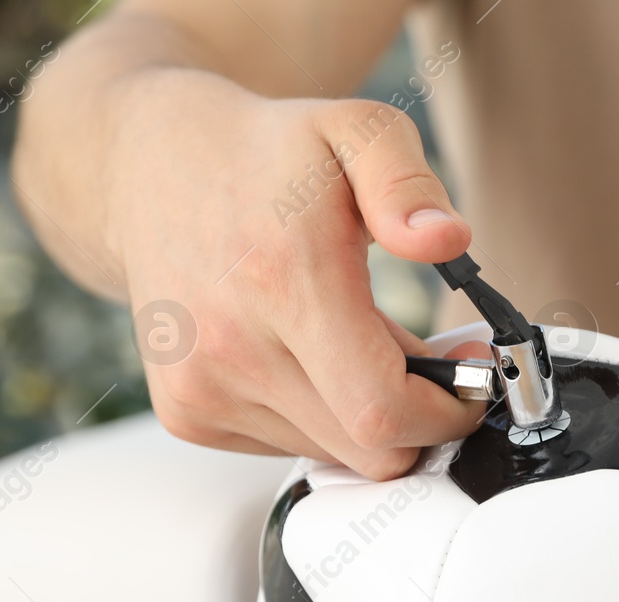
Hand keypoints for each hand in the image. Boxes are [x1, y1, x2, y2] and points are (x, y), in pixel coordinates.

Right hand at [104, 68, 484, 478]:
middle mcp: (232, 346)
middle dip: (425, 416)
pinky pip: (292, 449)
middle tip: (434, 358)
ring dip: (371, 414)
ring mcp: (202, 388)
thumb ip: (407, 182)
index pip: (384, 408)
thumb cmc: (267, 152)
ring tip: (362, 342)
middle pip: (372, 450)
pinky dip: (325, 418)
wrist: (145, 167)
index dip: (451, 409)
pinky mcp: (188, 413)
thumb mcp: (357, 127)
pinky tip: (312, 356)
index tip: (473, 371)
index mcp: (284, 280)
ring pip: (338, 456)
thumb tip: (445, 239)